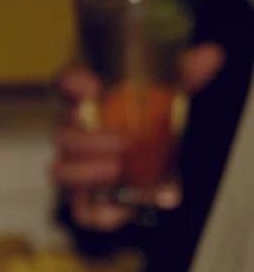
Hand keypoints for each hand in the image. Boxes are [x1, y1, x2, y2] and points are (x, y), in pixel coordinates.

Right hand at [55, 48, 222, 231]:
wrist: (157, 163)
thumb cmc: (152, 124)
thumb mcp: (170, 95)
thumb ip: (184, 76)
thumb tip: (210, 57)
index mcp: (91, 101)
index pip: (67, 84)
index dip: (73, 85)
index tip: (90, 87)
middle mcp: (77, 134)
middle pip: (62, 133)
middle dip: (88, 137)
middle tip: (123, 139)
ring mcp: (78, 169)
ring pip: (62, 171)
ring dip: (88, 171)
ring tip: (119, 169)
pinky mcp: (88, 202)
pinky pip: (82, 212)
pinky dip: (100, 213)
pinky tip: (122, 208)